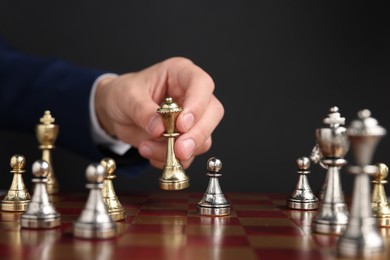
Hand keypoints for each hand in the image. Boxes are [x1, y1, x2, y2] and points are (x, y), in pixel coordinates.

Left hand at [94, 57, 223, 168]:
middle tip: (178, 149)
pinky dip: (171, 160)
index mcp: (181, 73)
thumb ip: (143, 111)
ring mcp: (193, 119)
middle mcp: (192, 95)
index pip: (201, 84)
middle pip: (212, 113)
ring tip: (147, 147)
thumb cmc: (124, 94)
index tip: (181, 125)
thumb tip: (160, 128)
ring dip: (178, 151)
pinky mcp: (186, 138)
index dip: (197, 105)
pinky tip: (150, 152)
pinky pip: (189, 155)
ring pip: (204, 138)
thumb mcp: (127, 97)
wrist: (115, 113)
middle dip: (197, 135)